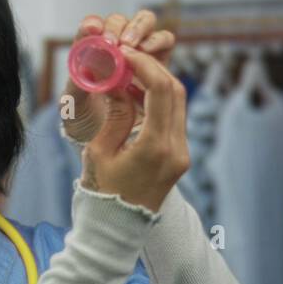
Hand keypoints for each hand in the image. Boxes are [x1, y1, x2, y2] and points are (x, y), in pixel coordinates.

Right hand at [74, 17, 188, 212]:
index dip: (144, 64)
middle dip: (153, 69)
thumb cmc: (102, 193)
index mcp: (155, 147)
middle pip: (175, 91)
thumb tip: (119, 82)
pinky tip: (135, 97)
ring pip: (178, 102)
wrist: (116, 229)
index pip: (160, 89)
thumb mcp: (100, 150)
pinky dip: (157, 102)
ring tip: (128, 76)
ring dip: (156, 83)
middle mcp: (176, 149)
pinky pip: (173, 118)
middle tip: (128, 59)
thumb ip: (115, 114)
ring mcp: (181, 153)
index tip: (125, 54)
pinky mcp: (179, 156)